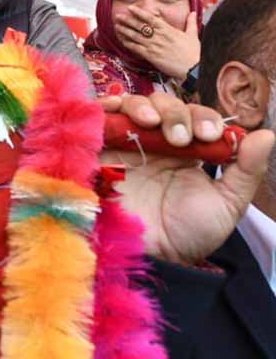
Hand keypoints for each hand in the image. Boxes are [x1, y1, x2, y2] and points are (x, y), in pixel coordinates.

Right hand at [101, 93, 274, 263]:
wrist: (149, 255)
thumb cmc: (186, 234)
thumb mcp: (225, 204)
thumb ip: (246, 170)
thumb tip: (266, 134)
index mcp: (186, 151)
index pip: (195, 116)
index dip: (204, 116)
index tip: (211, 135)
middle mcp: (155, 141)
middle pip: (164, 104)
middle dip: (176, 113)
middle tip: (181, 138)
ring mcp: (126, 143)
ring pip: (133, 103)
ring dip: (144, 106)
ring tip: (151, 124)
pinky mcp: (99, 148)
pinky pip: (99, 115)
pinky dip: (107, 105)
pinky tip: (119, 111)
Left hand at [115, 6, 199, 79]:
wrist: (193, 67)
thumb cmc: (194, 52)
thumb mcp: (192, 35)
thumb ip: (190, 23)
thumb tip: (193, 13)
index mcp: (168, 30)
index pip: (151, 18)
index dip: (139, 12)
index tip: (130, 8)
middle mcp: (159, 36)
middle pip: (140, 26)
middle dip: (128, 20)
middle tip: (118, 15)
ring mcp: (154, 46)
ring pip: (136, 36)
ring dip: (125, 30)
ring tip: (116, 26)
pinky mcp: (151, 56)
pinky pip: (136, 49)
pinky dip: (128, 44)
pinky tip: (121, 40)